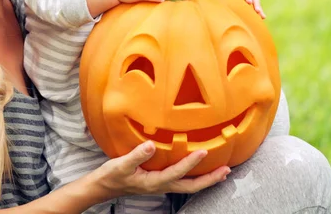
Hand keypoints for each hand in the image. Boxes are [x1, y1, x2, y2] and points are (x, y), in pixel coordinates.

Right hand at [95, 141, 229, 197]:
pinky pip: (182, 180)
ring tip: (221, 172)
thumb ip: (137, 155)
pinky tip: (198, 168)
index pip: (177, 172)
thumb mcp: (121, 164)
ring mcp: (161, 185)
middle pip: (191, 186)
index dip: (191, 162)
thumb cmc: (112, 176)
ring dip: (205, 179)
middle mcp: (161, 186)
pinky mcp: (159, 181)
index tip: (204, 151)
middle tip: (226, 171)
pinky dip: (194, 176)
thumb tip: (151, 144)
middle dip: (209, 180)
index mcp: (153, 182)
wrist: (104, 186)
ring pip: (188, 185)